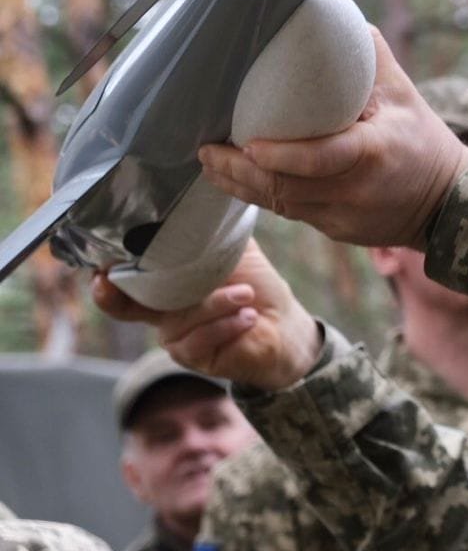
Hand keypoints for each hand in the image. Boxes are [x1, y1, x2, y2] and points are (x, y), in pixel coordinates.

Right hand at [92, 239, 320, 390]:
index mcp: (164, 282)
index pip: (123, 278)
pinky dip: (226, 324)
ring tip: (246, 294)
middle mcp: (161, 311)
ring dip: (216, 303)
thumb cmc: (255, 284)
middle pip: (120, 306)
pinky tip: (249, 316)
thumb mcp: (233, 250)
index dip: (105, 272)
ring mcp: (174, 336)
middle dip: (111, 294)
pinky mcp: (193, 357)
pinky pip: (198, 340)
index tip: (99, 262)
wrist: (284, 323)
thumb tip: (202, 194)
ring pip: (175, 319)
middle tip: (110, 280)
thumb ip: (211, 230)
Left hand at [198, 28, 467, 248]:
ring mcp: (344, 217)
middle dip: (238, 170)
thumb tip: (324, 9)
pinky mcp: (336, 231)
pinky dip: (263, 194)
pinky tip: (239, 179)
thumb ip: (366, 54)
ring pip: (281, 204)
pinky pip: (292, 213)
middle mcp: (355, 190)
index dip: (280, 155)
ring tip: (210, 163)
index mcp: (373, 153)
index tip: (246, 142)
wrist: (447, 203)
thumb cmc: (424, 139)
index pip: (320, 159)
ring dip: (240, 184)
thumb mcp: (404, 92)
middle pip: (285, 186)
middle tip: (207, 149)